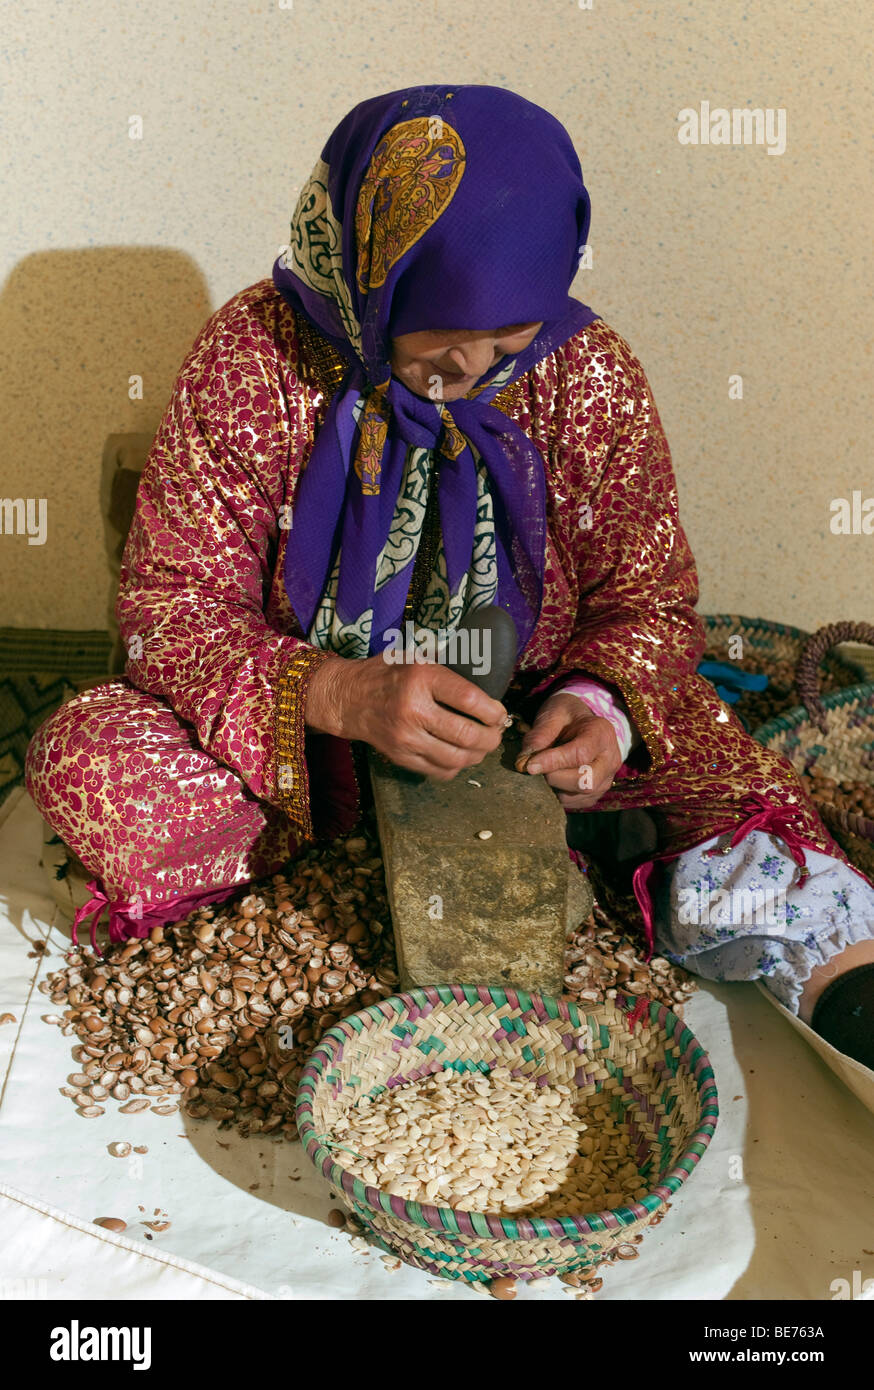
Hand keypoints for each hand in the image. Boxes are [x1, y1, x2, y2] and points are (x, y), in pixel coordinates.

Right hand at [305, 653, 506, 780]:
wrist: (347, 698)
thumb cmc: (387, 673)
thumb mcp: (416, 657)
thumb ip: (448, 665)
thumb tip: (489, 672)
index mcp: (421, 677)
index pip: (469, 698)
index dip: (493, 711)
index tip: (499, 713)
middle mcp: (413, 709)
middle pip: (467, 734)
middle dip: (491, 738)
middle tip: (496, 733)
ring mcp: (405, 737)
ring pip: (456, 758)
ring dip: (478, 755)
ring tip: (482, 746)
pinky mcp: (399, 756)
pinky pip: (439, 771)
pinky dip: (456, 767)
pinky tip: (461, 756)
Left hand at [516, 691, 621, 809]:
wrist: (582, 722)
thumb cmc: (566, 716)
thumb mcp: (553, 714)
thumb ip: (540, 734)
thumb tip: (525, 760)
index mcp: (601, 733)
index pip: (581, 754)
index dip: (553, 762)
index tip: (529, 766)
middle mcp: (610, 758)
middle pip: (585, 781)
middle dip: (555, 778)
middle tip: (537, 766)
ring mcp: (607, 777)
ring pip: (580, 795)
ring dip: (555, 787)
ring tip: (545, 770)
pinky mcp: (598, 792)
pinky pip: (576, 802)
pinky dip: (559, 794)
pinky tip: (553, 778)